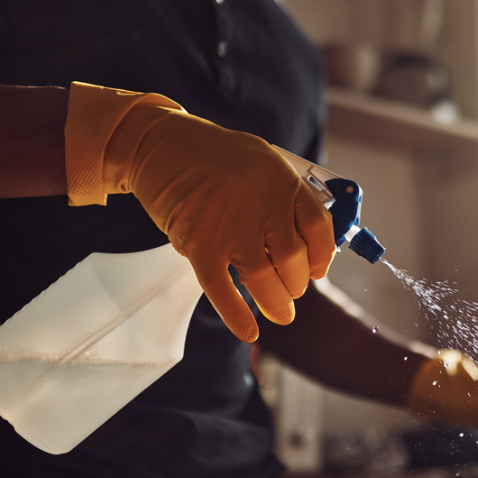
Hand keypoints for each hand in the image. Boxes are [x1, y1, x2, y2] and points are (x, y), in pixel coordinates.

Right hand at [64, 82, 335, 341]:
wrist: (156, 145)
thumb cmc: (210, 154)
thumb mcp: (261, 159)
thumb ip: (285, 193)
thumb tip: (307, 236)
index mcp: (283, 181)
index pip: (319, 228)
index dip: (322, 256)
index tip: (317, 270)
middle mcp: (263, 204)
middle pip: (294, 259)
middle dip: (296, 282)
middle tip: (291, 290)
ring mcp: (232, 226)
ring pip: (265, 279)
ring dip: (276, 303)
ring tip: (281, 313)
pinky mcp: (200, 244)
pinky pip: (223, 289)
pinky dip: (236, 315)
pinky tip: (249, 331)